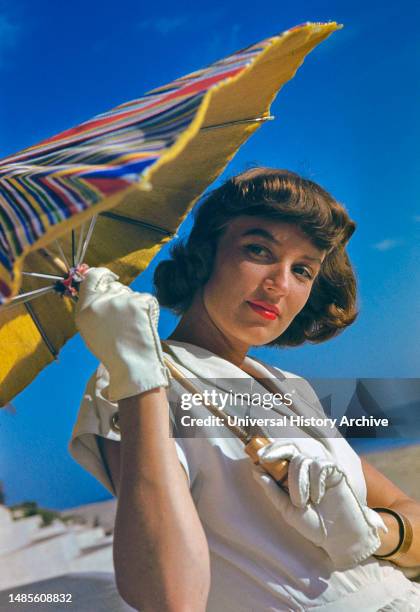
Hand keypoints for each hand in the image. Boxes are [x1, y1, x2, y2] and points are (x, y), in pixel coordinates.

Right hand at [75, 267, 169, 401]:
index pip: (91, 278)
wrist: (132, 364)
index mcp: (84, 309)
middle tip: (124, 318)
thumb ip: (93, 307)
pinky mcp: (139, 302)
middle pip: (114, 286)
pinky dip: (146, 309)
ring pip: (130, 292)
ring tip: (132, 326)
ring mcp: (120, 300)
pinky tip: (142, 325)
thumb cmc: (113, 350)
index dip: (101, 274)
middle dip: (120, 296)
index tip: (110, 275)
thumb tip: (102, 286)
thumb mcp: (91, 329)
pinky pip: (145, 299)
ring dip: (133, 303)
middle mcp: (100, 302)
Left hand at [253, 441, 387, 568]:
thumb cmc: (314, 525)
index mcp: (292, 476)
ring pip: (301, 460)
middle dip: (276, 449)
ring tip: (303, 502)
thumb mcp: (287, 510)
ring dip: (298, 481)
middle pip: (290, 447)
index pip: (280, 455)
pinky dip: (315, 481)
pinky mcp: (334, 470)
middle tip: (265, 457)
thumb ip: (272, 491)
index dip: (269, 450)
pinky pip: (319, 466)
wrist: (340, 536)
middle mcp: (306, 468)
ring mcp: (320, 468)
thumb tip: (255, 471)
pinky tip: (318, 496)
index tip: (257, 455)